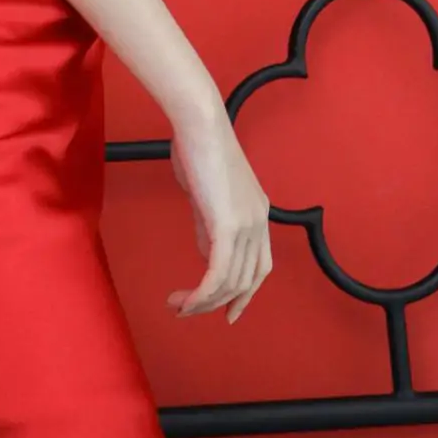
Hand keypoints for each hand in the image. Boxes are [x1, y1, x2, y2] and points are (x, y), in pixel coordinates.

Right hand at [166, 103, 272, 322]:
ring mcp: (246, 225)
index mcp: (258, 213)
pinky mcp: (227, 226)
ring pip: (230, 281)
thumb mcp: (206, 194)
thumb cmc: (197, 148)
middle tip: (190, 312)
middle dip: (220, 303)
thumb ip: (209, 224)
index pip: (260, 266)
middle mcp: (259, 222)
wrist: (199, 125)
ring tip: (178, 305)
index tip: (226, 310)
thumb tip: (205, 252)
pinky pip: (218, 272)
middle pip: (247, 280)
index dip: (245, 293)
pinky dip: (202, 292)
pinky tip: (185, 299)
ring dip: (202, 301)